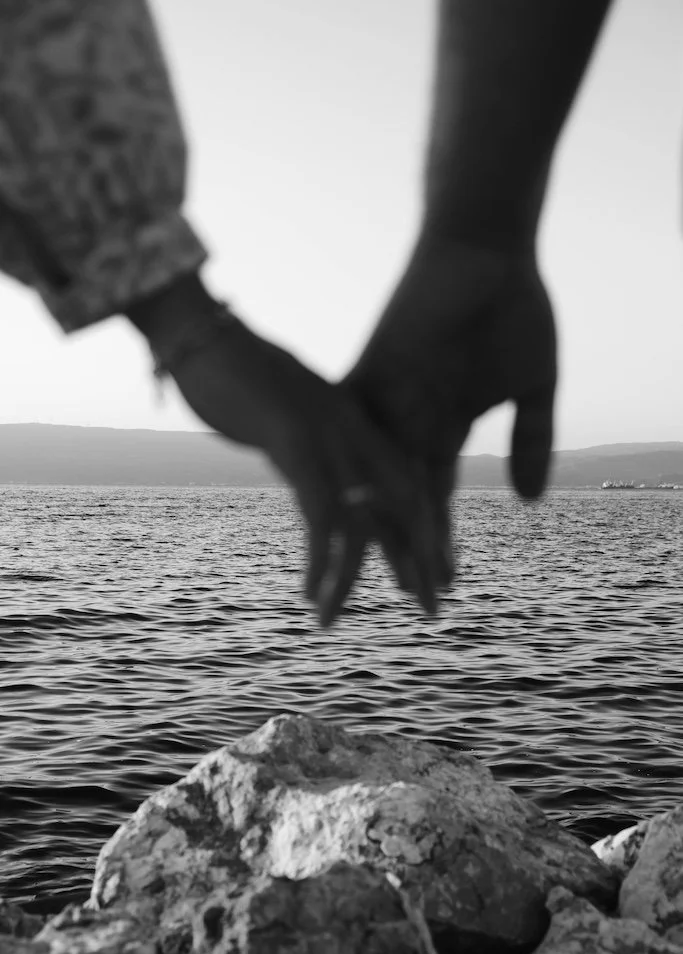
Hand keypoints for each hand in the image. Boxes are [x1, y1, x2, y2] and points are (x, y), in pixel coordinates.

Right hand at [163, 308, 441, 624]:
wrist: (201, 330)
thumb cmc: (235, 371)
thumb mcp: (286, 414)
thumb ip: (307, 443)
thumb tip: (308, 472)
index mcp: (357, 420)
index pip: (409, 481)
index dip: (425, 528)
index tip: (434, 570)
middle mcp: (355, 429)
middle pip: (406, 505)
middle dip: (419, 562)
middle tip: (432, 609)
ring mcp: (328, 434)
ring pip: (362, 522)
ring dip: (350, 581)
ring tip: (332, 622)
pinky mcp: (295, 441)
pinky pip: (320, 515)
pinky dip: (318, 562)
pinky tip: (310, 595)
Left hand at [342, 236, 556, 583]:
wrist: (482, 243)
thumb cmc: (511, 305)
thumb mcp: (534, 384)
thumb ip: (530, 440)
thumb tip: (528, 502)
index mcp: (441, 427)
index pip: (435, 501)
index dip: (439, 545)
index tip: (443, 588)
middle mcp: (405, 424)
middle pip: (400, 503)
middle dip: (410, 554)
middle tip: (412, 602)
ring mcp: (383, 403)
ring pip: (376, 481)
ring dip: (382, 531)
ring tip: (385, 578)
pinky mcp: (365, 375)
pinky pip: (353, 434)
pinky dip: (352, 474)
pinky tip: (351, 518)